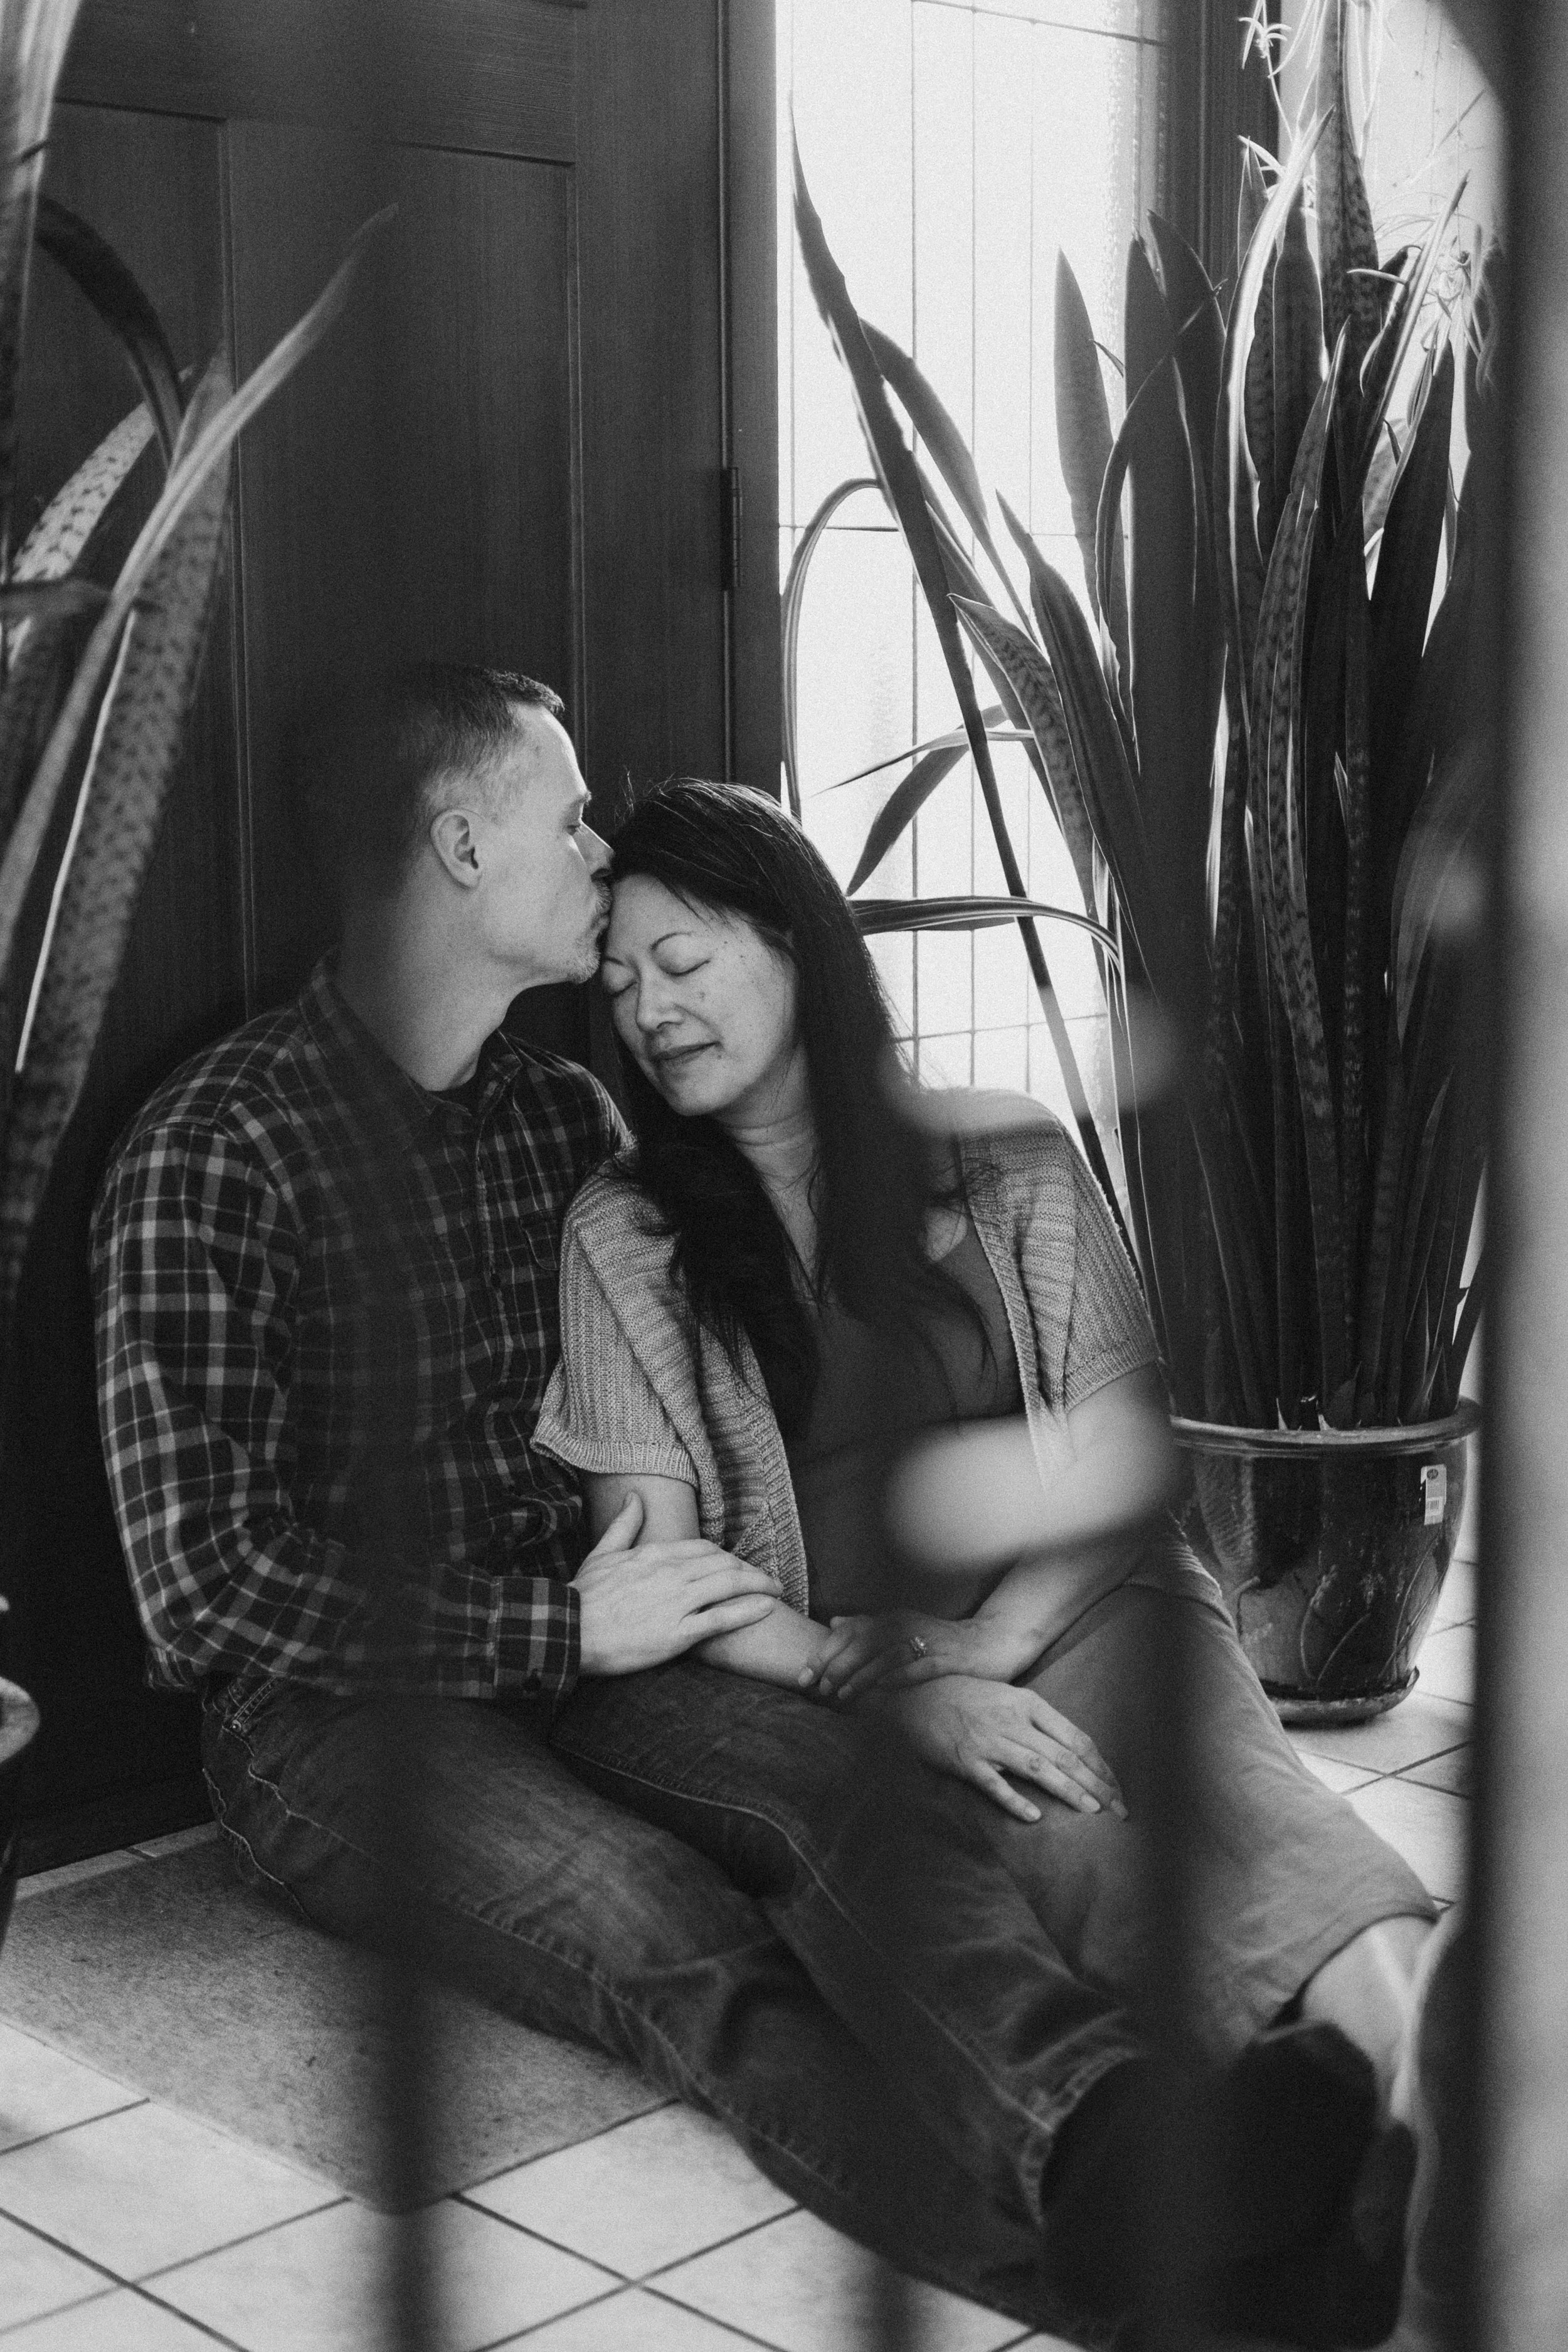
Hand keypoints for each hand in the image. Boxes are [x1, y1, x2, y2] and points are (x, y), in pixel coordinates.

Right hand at [576, 1493, 780, 1676]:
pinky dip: (748, 1610)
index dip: (727, 1556)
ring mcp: (677, 1602)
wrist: (568, 1632)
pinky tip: (766, 1606)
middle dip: (750, 1570)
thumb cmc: (583, 1597)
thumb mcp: (602, 1553)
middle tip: (766, 1579)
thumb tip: (634, 1497)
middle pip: (723, 1564)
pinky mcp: (679, 1633)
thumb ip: (623, 1525)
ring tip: (776, 1590)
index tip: (739, 1565)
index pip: (704, 1548)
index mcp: (655, 1553)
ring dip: (758, 1585)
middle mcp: (671, 1573)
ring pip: (729, 1585)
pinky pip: (722, 1617)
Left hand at [801, 1611, 1032, 1702]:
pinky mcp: (946, 1659)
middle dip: (835, 1665)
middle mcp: (907, 1625)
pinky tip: (879, 1692)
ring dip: (860, 1676)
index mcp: (893, 1618)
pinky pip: (917, 1668)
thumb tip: (834, 1623)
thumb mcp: (904, 1628)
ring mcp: (927, 1642)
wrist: (992, 1642)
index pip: (849, 1631)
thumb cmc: (943, 1640)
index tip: (804, 1674)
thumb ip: (869, 1625)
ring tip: (840, 1695)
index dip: (824, 1652)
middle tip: (815, 1688)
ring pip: (886, 1656)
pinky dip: (896, 1679)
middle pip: (862, 1643)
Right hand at [883, 1676, 1127, 1824]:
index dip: (1101, 1766)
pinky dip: (1014, 1800)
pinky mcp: (966, 1759)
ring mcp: (990, 1741)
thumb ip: (1038, 1720)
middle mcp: (1014, 1721)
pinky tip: (1033, 1817)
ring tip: (1092, 1812)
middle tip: (1119, 1811)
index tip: (1118, 1789)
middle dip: (1097, 1785)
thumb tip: (1071, 1749)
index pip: (1077, 1738)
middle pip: (1065, 1756)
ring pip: (1038, 1768)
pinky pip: (994, 1783)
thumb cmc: (966, 1696)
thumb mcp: (1008, 1697)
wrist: (916, 1693)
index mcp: (1029, 1704)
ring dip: (1068, 1791)